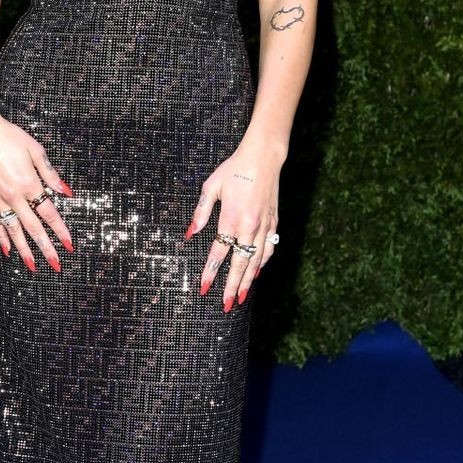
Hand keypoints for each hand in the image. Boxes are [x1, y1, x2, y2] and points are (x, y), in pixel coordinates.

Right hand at [0, 101, 73, 273]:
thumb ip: (50, 174)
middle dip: (46, 248)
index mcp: (29, 183)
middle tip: (56, 264)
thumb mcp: (35, 150)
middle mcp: (13, 195)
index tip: (69, 244)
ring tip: (32, 265)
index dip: (60, 230)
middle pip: (33, 228)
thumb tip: (65, 191)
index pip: (49, 213)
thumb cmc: (9, 136)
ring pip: (13, 230)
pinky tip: (8, 250)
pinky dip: (1, 237)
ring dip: (24, 249)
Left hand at [185, 143, 281, 309]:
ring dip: (248, 281)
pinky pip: (268, 250)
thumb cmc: (235, 170)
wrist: (263, 158)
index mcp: (232, 218)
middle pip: (240, 263)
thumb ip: (201, 212)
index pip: (219, 252)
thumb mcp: (212, 187)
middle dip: (232, 286)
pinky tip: (256, 274)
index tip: (204, 287)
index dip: (211, 272)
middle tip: (226, 304)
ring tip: (241, 297)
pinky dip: (262, 264)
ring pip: (256, 261)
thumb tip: (189, 233)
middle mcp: (250, 226)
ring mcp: (264, 226)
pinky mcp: (273, 223)